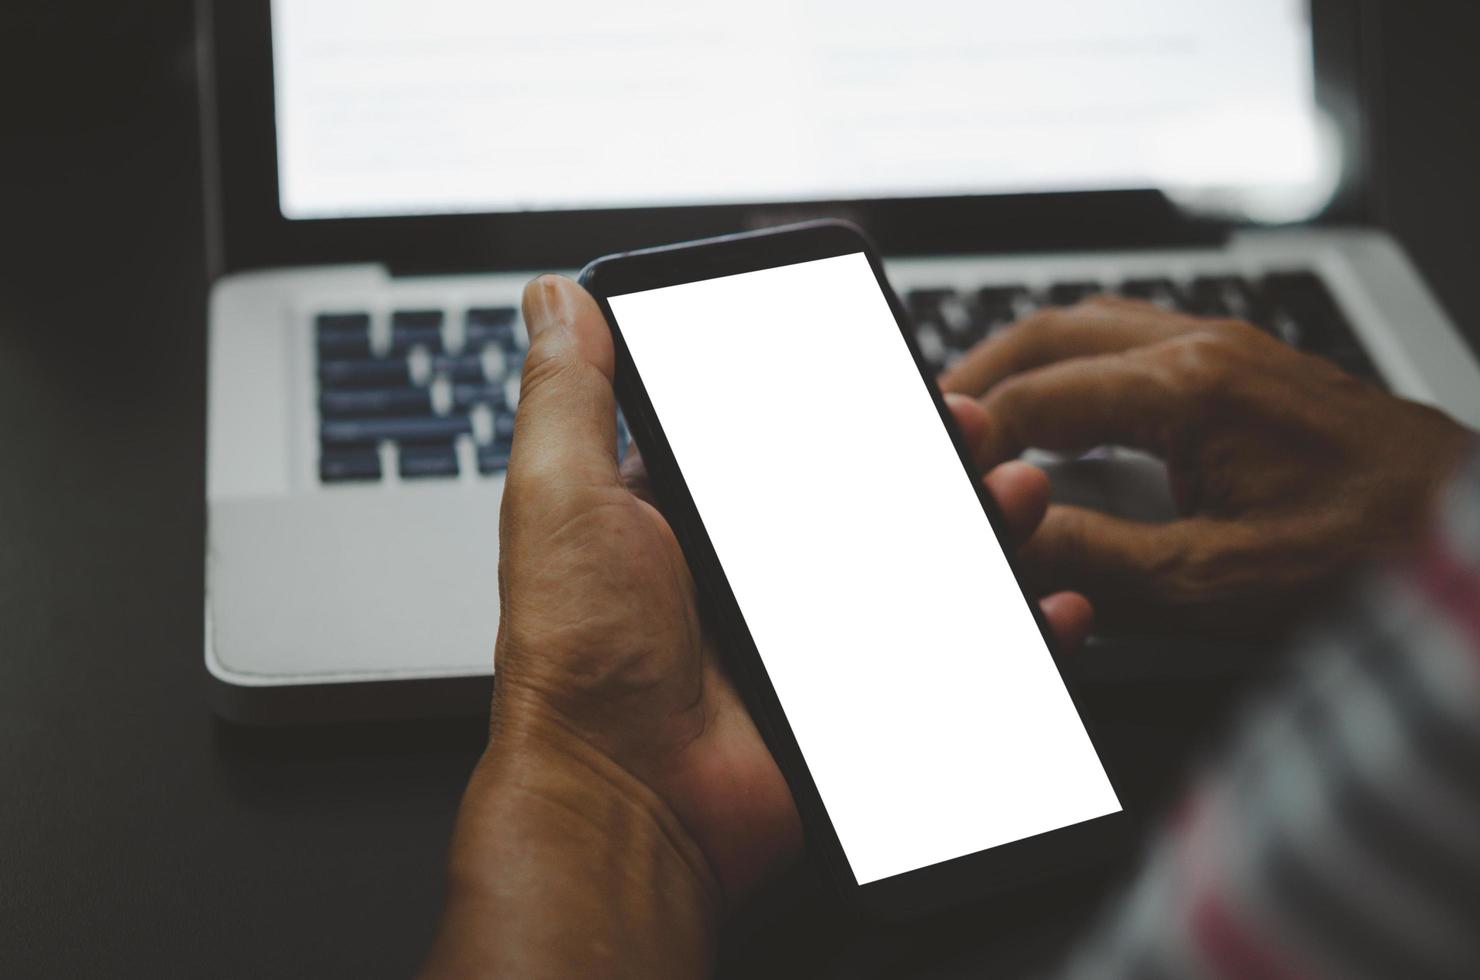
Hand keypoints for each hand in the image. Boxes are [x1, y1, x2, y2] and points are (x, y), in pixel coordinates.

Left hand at [425, 275, 1091, 977]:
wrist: (629, 805)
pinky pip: (944, 653)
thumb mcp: (561, 499)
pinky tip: (1039, 602)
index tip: (892, 367)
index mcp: (681, 512)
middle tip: (973, 429)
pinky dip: (1003, 628)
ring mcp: (804, 632)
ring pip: (914, 560)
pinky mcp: (849, 694)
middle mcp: (747, 568)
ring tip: (1014, 494)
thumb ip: (568, 396)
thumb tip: (556, 299)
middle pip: (861, 490)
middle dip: (928, 451)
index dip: (837, 395)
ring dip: (977, 521)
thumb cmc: (581, 657)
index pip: (775, 433)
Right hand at [940, 297, 1473, 629]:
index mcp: (1191, 389)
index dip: (974, 432)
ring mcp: (1234, 349)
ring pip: (1096, 322)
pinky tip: (1074, 405)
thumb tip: (1019, 535)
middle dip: (981, 373)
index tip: (935, 460)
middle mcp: (1208, 348)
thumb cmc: (1372, 554)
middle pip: (1055, 329)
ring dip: (1029, 359)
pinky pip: (1139, 337)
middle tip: (934, 418)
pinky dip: (1081, 362)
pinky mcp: (1254, 368)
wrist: (1479, 534)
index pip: (1039, 395)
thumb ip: (1099, 558)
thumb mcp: (1216, 581)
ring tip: (985, 409)